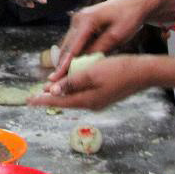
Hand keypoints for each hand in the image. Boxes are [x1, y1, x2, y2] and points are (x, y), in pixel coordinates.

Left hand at [28, 55, 150, 110]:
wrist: (145, 72)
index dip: (43, 100)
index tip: (29, 101)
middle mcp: (92, 104)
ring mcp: (99, 100)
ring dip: (60, 93)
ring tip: (47, 90)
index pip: (59, 101)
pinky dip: (72, 89)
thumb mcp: (92, 73)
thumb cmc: (119, 70)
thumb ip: (72, 82)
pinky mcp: (104, 95)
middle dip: (50, 98)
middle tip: (34, 96)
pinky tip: (68, 84)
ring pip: (74, 97)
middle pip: (65, 101)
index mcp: (87, 100)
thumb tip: (54, 91)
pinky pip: (82, 93)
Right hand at [48, 0, 162, 80]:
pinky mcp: (82, 22)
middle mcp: (78, 18)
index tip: (58, 76)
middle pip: (67, 45)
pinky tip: (69, 64)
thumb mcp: (117, 36)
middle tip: (54, 80)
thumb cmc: (129, 18)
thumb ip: (100, 48)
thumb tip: (85, 62)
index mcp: (87, 20)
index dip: (65, 63)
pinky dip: (73, 52)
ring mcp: (79, 19)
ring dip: (65, 58)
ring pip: (69, 43)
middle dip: (61, 63)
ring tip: (59, 75)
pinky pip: (75, 40)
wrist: (135, 4)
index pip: (73, 46)